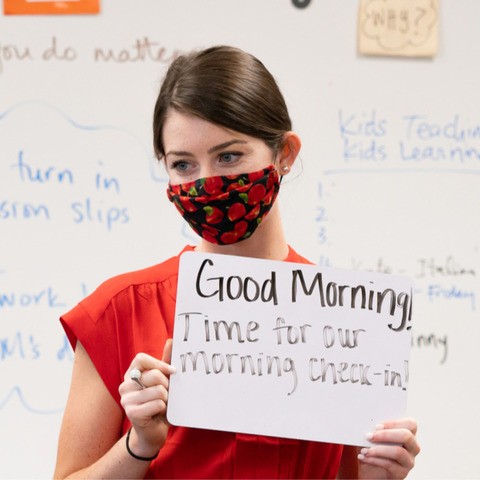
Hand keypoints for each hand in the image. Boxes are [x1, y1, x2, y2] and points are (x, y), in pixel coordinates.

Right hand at [118, 339, 174, 456]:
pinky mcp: (131, 413)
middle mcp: (125, 385)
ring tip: (162, 404)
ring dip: (166, 399)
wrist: (154, 430)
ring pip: (158, 390)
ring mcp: (126, 400)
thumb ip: (165, 361)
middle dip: (167, 385)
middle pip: (154, 375)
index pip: (141, 359)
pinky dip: (163, 409)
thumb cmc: (159, 401)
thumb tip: (171, 341)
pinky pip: (158, 404)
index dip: (159, 363)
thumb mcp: (164, 380)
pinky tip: (158, 413)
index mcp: (132, 373)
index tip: (172, 371)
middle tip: (166, 394)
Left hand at [357, 417, 419, 478]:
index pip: (410, 424)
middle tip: (369, 436)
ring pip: (399, 452)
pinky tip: (363, 458)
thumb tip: (367, 421)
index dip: (394, 423)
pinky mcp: (401, 473)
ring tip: (364, 450)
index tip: (376, 426)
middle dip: (386, 435)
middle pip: (407, 436)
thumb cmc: (372, 447)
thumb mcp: (374, 435)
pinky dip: (374, 460)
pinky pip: (389, 465)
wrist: (369, 470)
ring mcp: (408, 461)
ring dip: (378, 450)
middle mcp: (412, 447)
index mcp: (407, 433)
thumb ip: (375, 428)